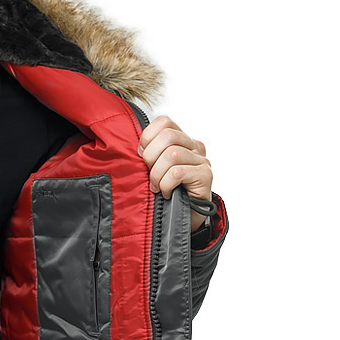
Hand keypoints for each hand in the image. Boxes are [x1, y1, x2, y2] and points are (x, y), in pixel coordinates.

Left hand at [136, 115, 212, 231]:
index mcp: (181, 140)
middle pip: (168, 135)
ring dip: (157, 174)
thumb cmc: (166, 191)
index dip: (147, 136)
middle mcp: (194, 146)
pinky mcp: (205, 175)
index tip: (141, 154)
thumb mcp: (152, 168)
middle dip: (150, 156)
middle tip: (149, 174)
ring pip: (172, 154)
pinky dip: (166, 184)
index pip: (164, 122)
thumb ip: (147, 153)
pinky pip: (177, 173)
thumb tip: (134, 148)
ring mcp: (201, 160)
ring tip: (157, 187)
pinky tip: (167, 192)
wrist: (183, 218)